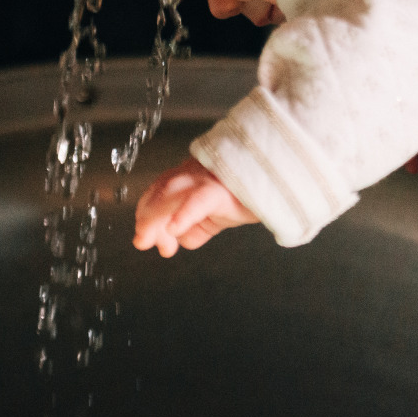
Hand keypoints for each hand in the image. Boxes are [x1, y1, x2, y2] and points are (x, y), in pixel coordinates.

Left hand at [134, 158, 258, 256]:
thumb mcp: (214, 215)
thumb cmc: (246, 196)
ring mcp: (206, 178)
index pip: (157, 193)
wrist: (275, 184)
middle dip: (146, 218)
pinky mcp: (221, 189)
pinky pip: (198, 200)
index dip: (146, 215)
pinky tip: (174, 228)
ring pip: (171, 194)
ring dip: (156, 219)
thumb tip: (176, 242)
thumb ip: (194, 228)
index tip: (144, 239)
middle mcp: (193, 173)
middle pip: (159, 192)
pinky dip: (184, 215)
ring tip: (150, 241)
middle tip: (141, 243)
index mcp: (188, 177)